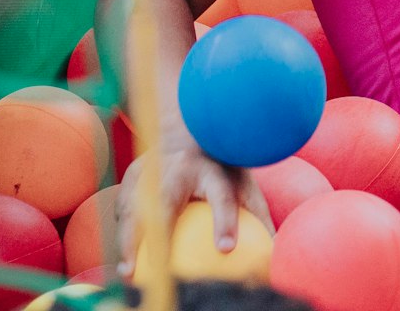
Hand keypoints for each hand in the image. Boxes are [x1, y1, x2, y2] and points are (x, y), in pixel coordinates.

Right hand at [115, 123, 270, 274]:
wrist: (192, 125)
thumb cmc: (223, 163)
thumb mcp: (244, 180)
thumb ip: (257, 212)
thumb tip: (276, 248)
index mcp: (213, 168)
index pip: (221, 196)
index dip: (224, 221)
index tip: (226, 248)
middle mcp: (180, 167)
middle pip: (165, 203)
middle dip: (159, 235)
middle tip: (158, 267)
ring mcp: (153, 168)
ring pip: (136, 206)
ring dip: (128, 241)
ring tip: (128, 274)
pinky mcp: (133, 173)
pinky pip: (125, 207)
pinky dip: (123, 233)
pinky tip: (125, 259)